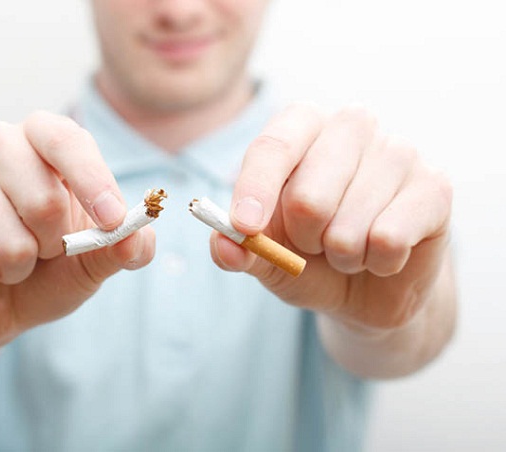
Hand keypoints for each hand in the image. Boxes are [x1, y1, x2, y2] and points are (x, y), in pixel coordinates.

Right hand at [0, 112, 154, 348]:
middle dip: (53, 245)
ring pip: (8, 238)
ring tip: (8, 262)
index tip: (111, 221)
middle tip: (43, 250)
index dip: (94, 182)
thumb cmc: (47, 270)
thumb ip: (124, 248)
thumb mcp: (94, 261)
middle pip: (43, 198)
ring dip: (18, 268)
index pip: (67, 140)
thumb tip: (137, 239)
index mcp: (45, 140)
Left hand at [211, 103, 452, 330]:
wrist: (369, 286)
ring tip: (351, 249)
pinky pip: (390, 238)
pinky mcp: (434, 186)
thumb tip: (223, 246)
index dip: (255, 190)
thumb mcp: (267, 256)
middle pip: (307, 196)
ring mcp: (398, 151)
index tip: (246, 228)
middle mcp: (351, 126)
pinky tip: (384, 254)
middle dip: (303, 240)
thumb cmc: (310, 257)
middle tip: (314, 243)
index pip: (272, 147)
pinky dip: (378, 262)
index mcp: (302, 127)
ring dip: (342, 257)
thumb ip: (240, 249)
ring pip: (349, 226)